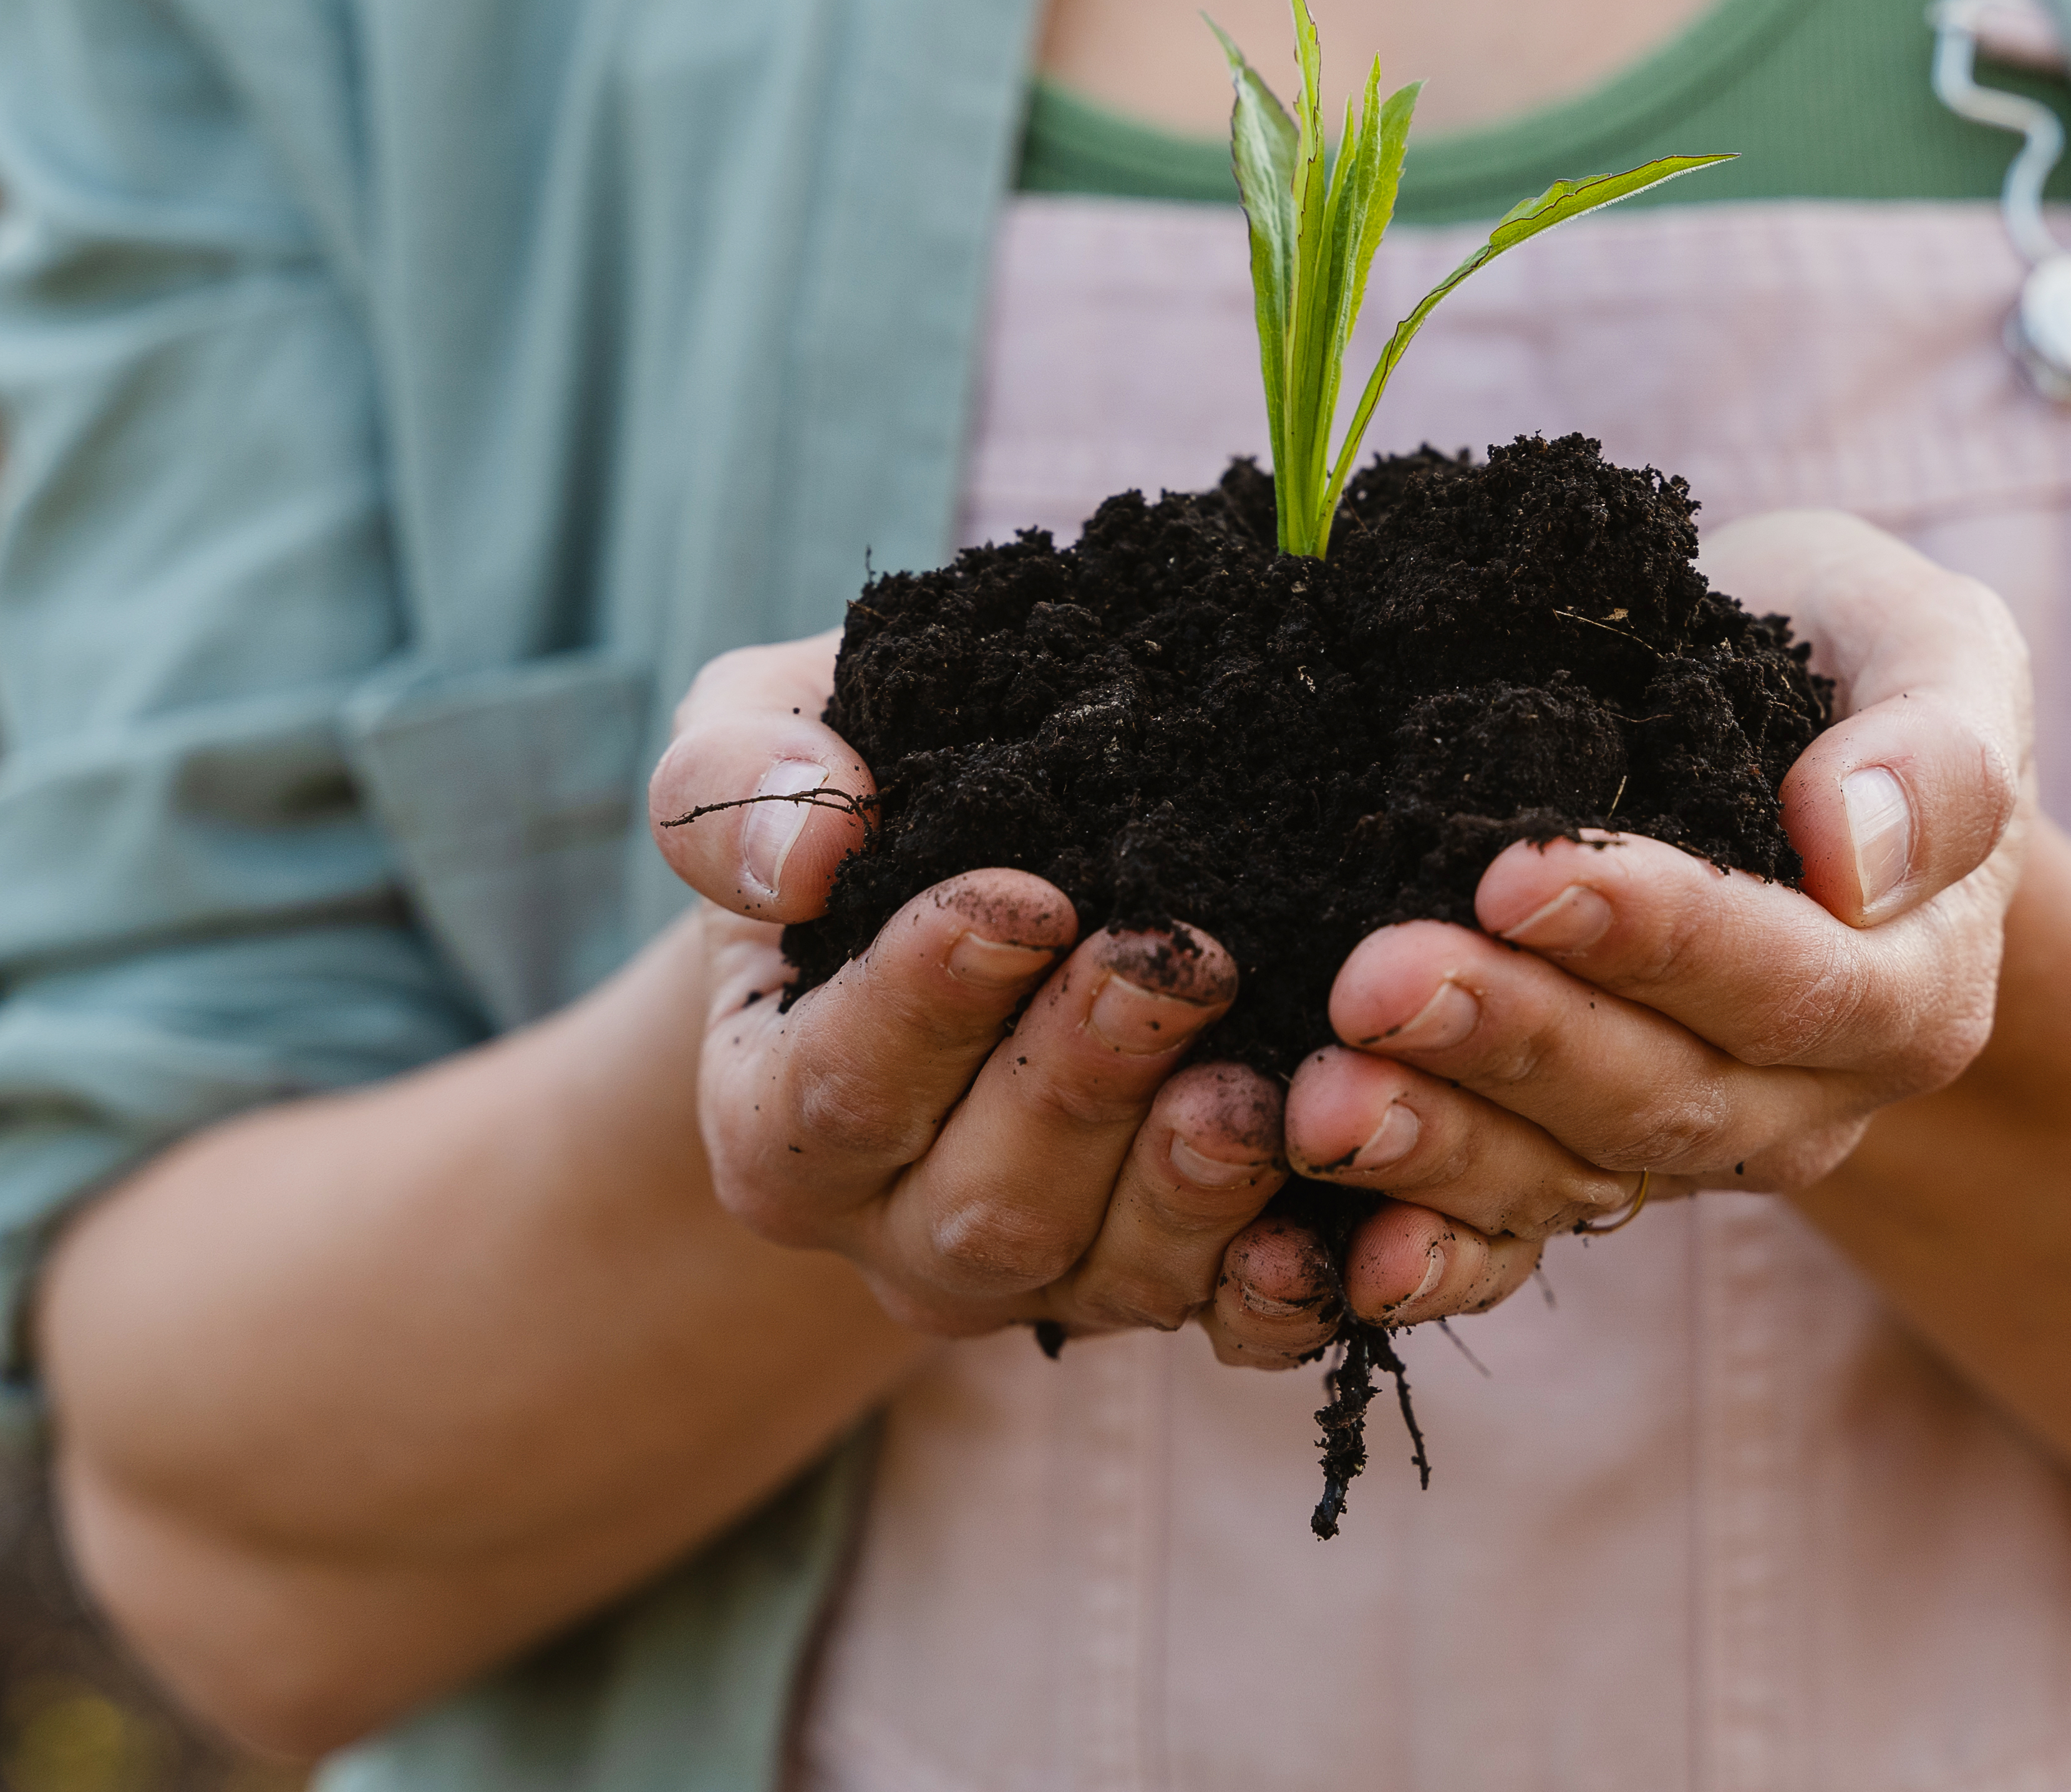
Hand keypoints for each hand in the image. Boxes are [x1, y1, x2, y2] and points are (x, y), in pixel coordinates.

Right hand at [649, 637, 1341, 1363]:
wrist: (964, 879)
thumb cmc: (857, 802)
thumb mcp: (761, 745)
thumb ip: (736, 784)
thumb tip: (803, 850)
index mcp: (778, 1121)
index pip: (843, 1085)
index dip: (929, 1001)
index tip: (1025, 898)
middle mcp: (900, 1230)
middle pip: (984, 1201)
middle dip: (1083, 1082)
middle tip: (1176, 959)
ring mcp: (1043, 1277)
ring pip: (1110, 1272)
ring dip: (1190, 1189)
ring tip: (1261, 1089)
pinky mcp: (1164, 1289)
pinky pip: (1230, 1325)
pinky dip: (1283, 1293)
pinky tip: (1335, 1236)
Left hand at [1280, 510, 2030, 1317]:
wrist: (1778, 743)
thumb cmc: (1845, 668)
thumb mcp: (1930, 649)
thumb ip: (1935, 753)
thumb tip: (1855, 854)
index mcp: (1911, 987)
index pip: (1788, 983)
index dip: (1657, 938)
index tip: (1520, 876)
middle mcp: (1812, 1099)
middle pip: (1663, 1093)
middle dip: (1513, 1041)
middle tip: (1375, 985)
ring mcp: (1696, 1152)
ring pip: (1571, 1176)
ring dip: (1441, 1146)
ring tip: (1322, 1103)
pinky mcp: (1592, 1172)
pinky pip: (1515, 1242)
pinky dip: (1433, 1258)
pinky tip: (1345, 1257)